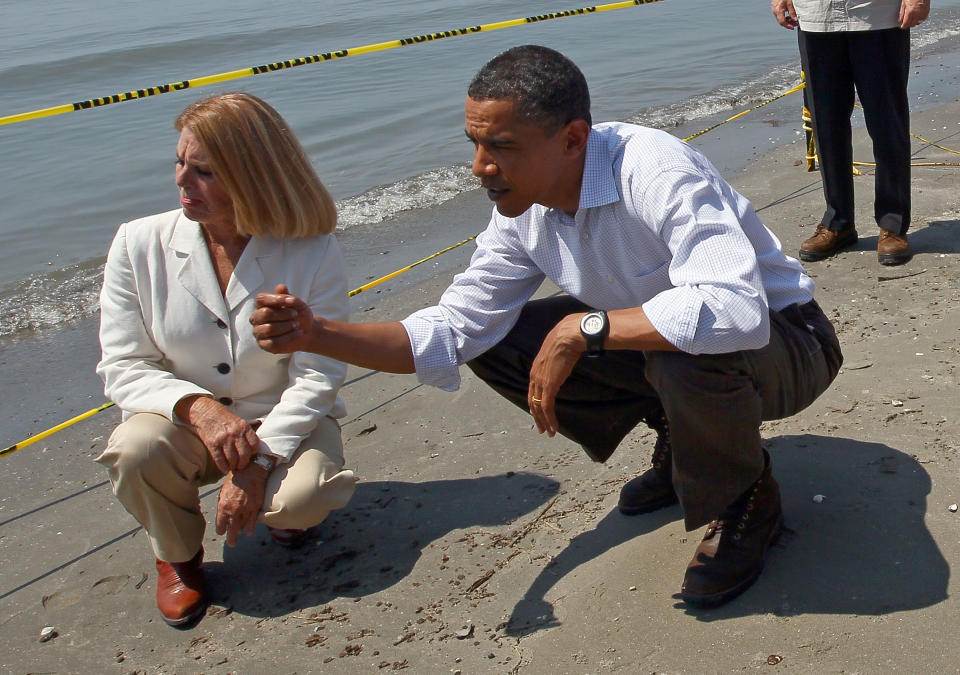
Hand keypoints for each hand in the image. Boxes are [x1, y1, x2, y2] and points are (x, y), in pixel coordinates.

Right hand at [176, 395, 259, 472]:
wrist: (205, 411)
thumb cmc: (223, 417)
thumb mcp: (239, 421)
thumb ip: (246, 433)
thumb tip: (254, 448)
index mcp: (244, 427)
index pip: (255, 444)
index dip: (254, 453)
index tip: (252, 457)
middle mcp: (235, 433)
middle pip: (244, 454)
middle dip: (244, 463)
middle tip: (242, 466)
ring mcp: (223, 439)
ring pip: (232, 459)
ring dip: (234, 466)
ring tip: (233, 467)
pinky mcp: (212, 444)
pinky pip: (220, 460)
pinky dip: (223, 467)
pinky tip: (225, 470)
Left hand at [216, 464, 268, 545]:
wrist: (250, 472)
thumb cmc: (235, 480)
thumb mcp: (223, 492)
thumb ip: (222, 505)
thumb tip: (223, 515)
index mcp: (223, 506)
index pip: (221, 526)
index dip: (221, 530)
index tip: (222, 532)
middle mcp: (233, 510)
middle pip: (231, 531)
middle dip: (231, 539)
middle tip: (231, 543)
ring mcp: (245, 510)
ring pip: (242, 527)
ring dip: (240, 532)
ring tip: (240, 535)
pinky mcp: (255, 508)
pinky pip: (252, 522)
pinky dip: (249, 528)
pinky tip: (248, 532)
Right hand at [250, 283, 314, 353]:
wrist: (306, 331)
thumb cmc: (298, 314)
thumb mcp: (296, 303)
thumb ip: (288, 296)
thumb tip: (281, 287)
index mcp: (261, 304)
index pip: (261, 299)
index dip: (276, 299)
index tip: (291, 301)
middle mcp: (256, 318)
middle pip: (265, 313)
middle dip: (284, 314)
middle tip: (295, 315)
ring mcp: (258, 332)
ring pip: (269, 328)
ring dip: (287, 326)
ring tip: (297, 324)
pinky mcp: (264, 345)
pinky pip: (274, 342)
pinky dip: (289, 337)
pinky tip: (298, 333)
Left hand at [527, 314, 585, 437]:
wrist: (568, 336)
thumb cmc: (566, 338)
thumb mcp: (558, 350)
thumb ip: (557, 358)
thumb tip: (566, 357)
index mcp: (536, 367)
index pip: (532, 390)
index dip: (534, 403)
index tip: (538, 413)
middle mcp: (534, 376)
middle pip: (532, 401)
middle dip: (537, 416)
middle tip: (541, 428)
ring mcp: (540, 381)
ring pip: (538, 407)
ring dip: (544, 421)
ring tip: (549, 432)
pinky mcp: (549, 386)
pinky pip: (547, 407)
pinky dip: (550, 419)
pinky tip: (554, 427)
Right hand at [772, 0, 798, 27]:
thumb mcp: (790, 3)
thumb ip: (792, 12)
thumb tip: (795, 19)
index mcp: (778, 11)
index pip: (782, 22)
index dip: (788, 26)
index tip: (792, 27)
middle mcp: (775, 11)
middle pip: (781, 21)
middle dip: (788, 24)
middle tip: (795, 24)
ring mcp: (774, 9)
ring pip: (780, 18)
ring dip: (787, 20)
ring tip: (793, 20)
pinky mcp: (775, 7)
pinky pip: (779, 14)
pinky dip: (784, 16)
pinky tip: (789, 15)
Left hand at [899, 0, 929, 27]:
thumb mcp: (904, 3)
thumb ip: (902, 13)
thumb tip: (900, 20)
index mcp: (910, 12)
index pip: (906, 24)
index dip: (903, 26)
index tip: (902, 26)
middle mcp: (918, 13)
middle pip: (912, 24)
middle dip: (908, 24)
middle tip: (906, 22)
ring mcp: (923, 12)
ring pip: (918, 22)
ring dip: (914, 22)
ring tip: (911, 18)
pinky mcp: (927, 11)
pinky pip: (923, 19)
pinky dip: (919, 19)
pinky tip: (917, 16)